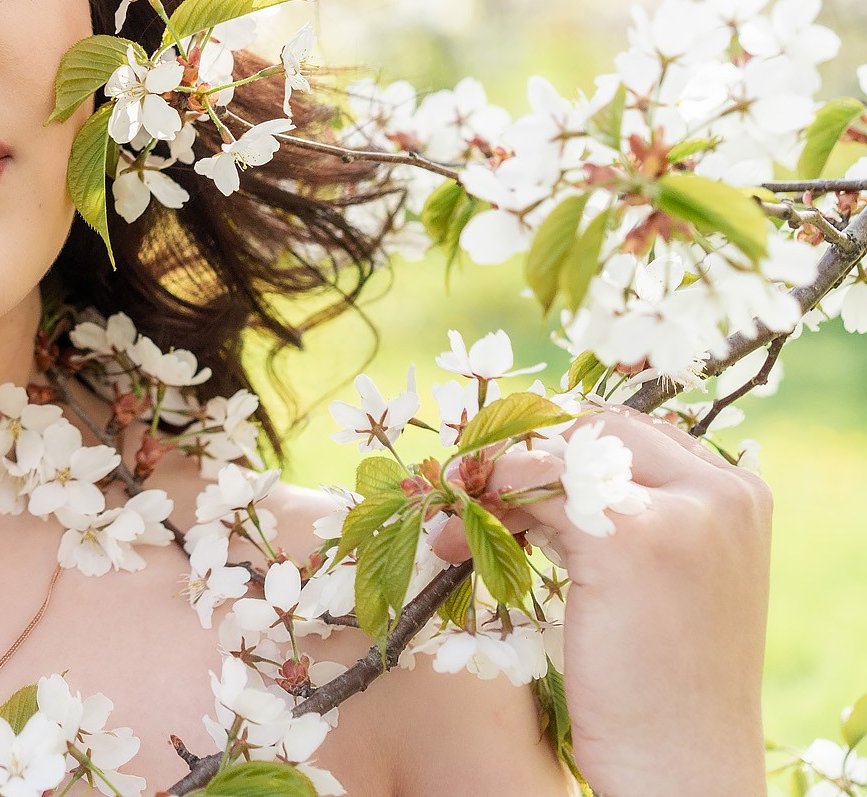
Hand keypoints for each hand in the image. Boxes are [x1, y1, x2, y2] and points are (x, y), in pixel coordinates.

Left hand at [430, 404, 772, 796]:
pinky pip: (532, 488)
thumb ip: (622, 515)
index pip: (631, 432)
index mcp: (739, 494)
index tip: (504, 481)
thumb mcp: (659, 579)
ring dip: (493, 483)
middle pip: (595, 429)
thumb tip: (528, 467)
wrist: (682, 763)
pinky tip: (458, 543)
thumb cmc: (664, 683)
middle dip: (524, 457)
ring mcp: (682, 510)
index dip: (559, 451)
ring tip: (453, 525)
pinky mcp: (629, 539)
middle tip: (468, 495)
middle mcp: (723, 490)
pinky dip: (486, 507)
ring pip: (559, 455)